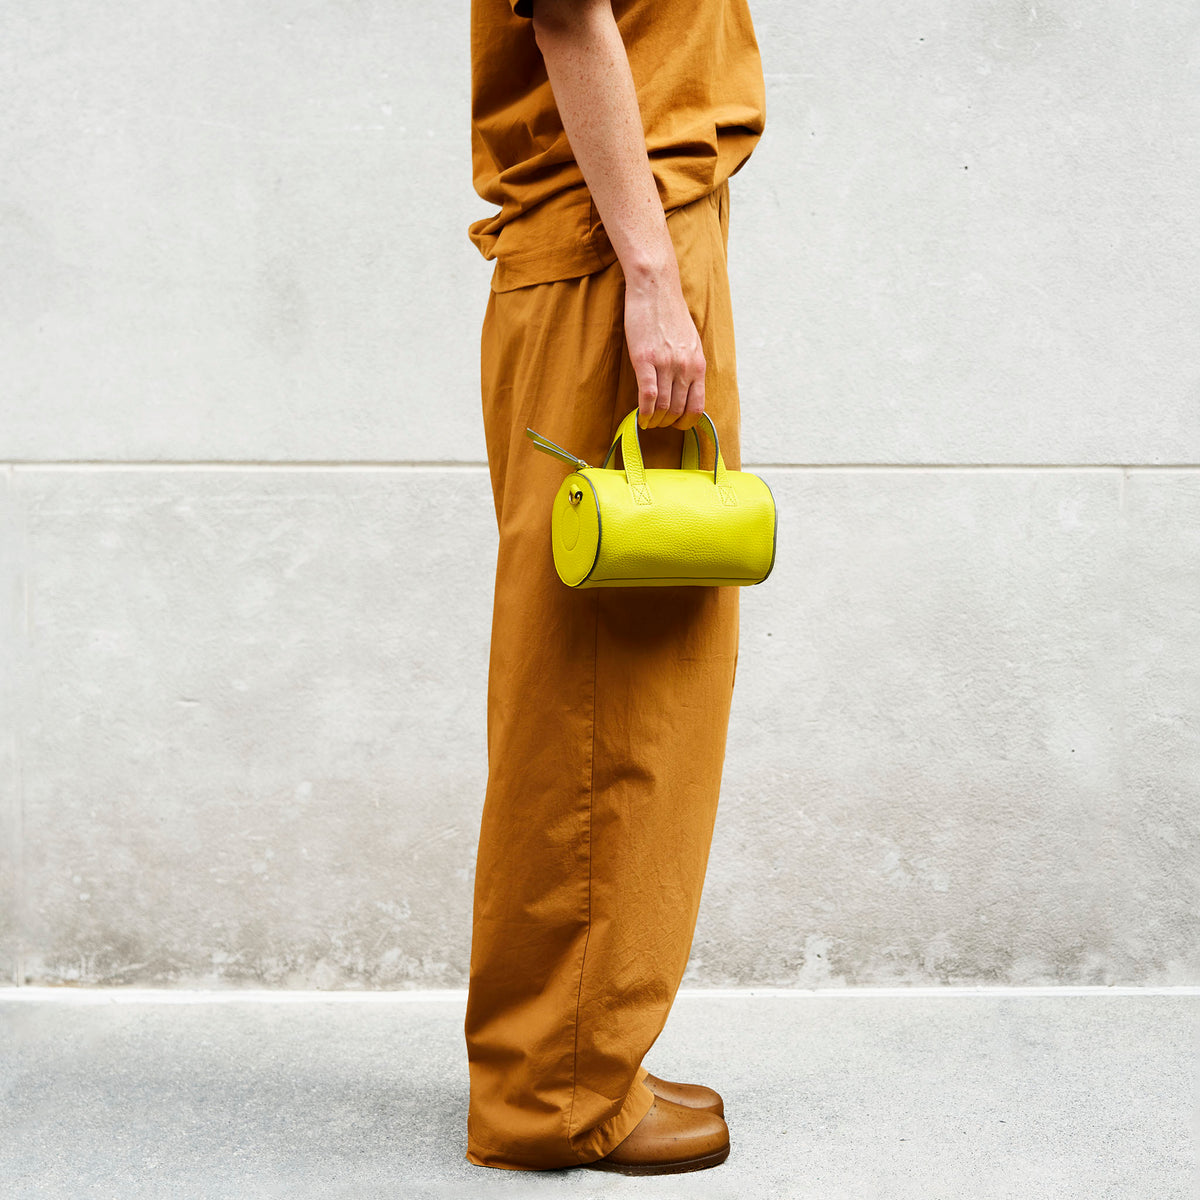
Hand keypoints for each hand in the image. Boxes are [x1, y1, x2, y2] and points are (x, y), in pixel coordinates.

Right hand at [623, 262, 705, 431]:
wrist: (656, 288)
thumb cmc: (670, 312)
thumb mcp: (690, 341)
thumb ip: (689, 364)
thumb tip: (685, 387)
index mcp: (698, 364)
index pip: (697, 406)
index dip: (686, 422)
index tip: (677, 424)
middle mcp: (684, 367)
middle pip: (678, 409)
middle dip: (667, 422)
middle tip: (658, 423)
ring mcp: (665, 364)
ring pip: (663, 406)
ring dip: (655, 419)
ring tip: (648, 420)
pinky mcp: (645, 359)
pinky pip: (647, 395)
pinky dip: (644, 412)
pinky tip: (640, 418)